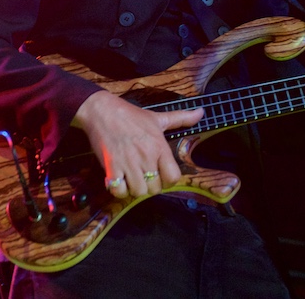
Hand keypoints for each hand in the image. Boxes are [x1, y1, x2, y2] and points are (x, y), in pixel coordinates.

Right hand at [72, 90, 203, 198]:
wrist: (102, 111)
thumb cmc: (131, 115)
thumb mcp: (158, 117)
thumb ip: (181, 118)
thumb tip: (202, 112)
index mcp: (159, 147)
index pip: (174, 177)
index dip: (169, 180)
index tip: (161, 174)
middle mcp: (146, 157)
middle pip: (155, 188)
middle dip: (151, 185)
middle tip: (144, 176)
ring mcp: (128, 164)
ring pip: (139, 192)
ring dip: (135, 189)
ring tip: (131, 179)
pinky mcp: (111, 168)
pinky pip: (118, 191)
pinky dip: (118, 190)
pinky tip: (118, 180)